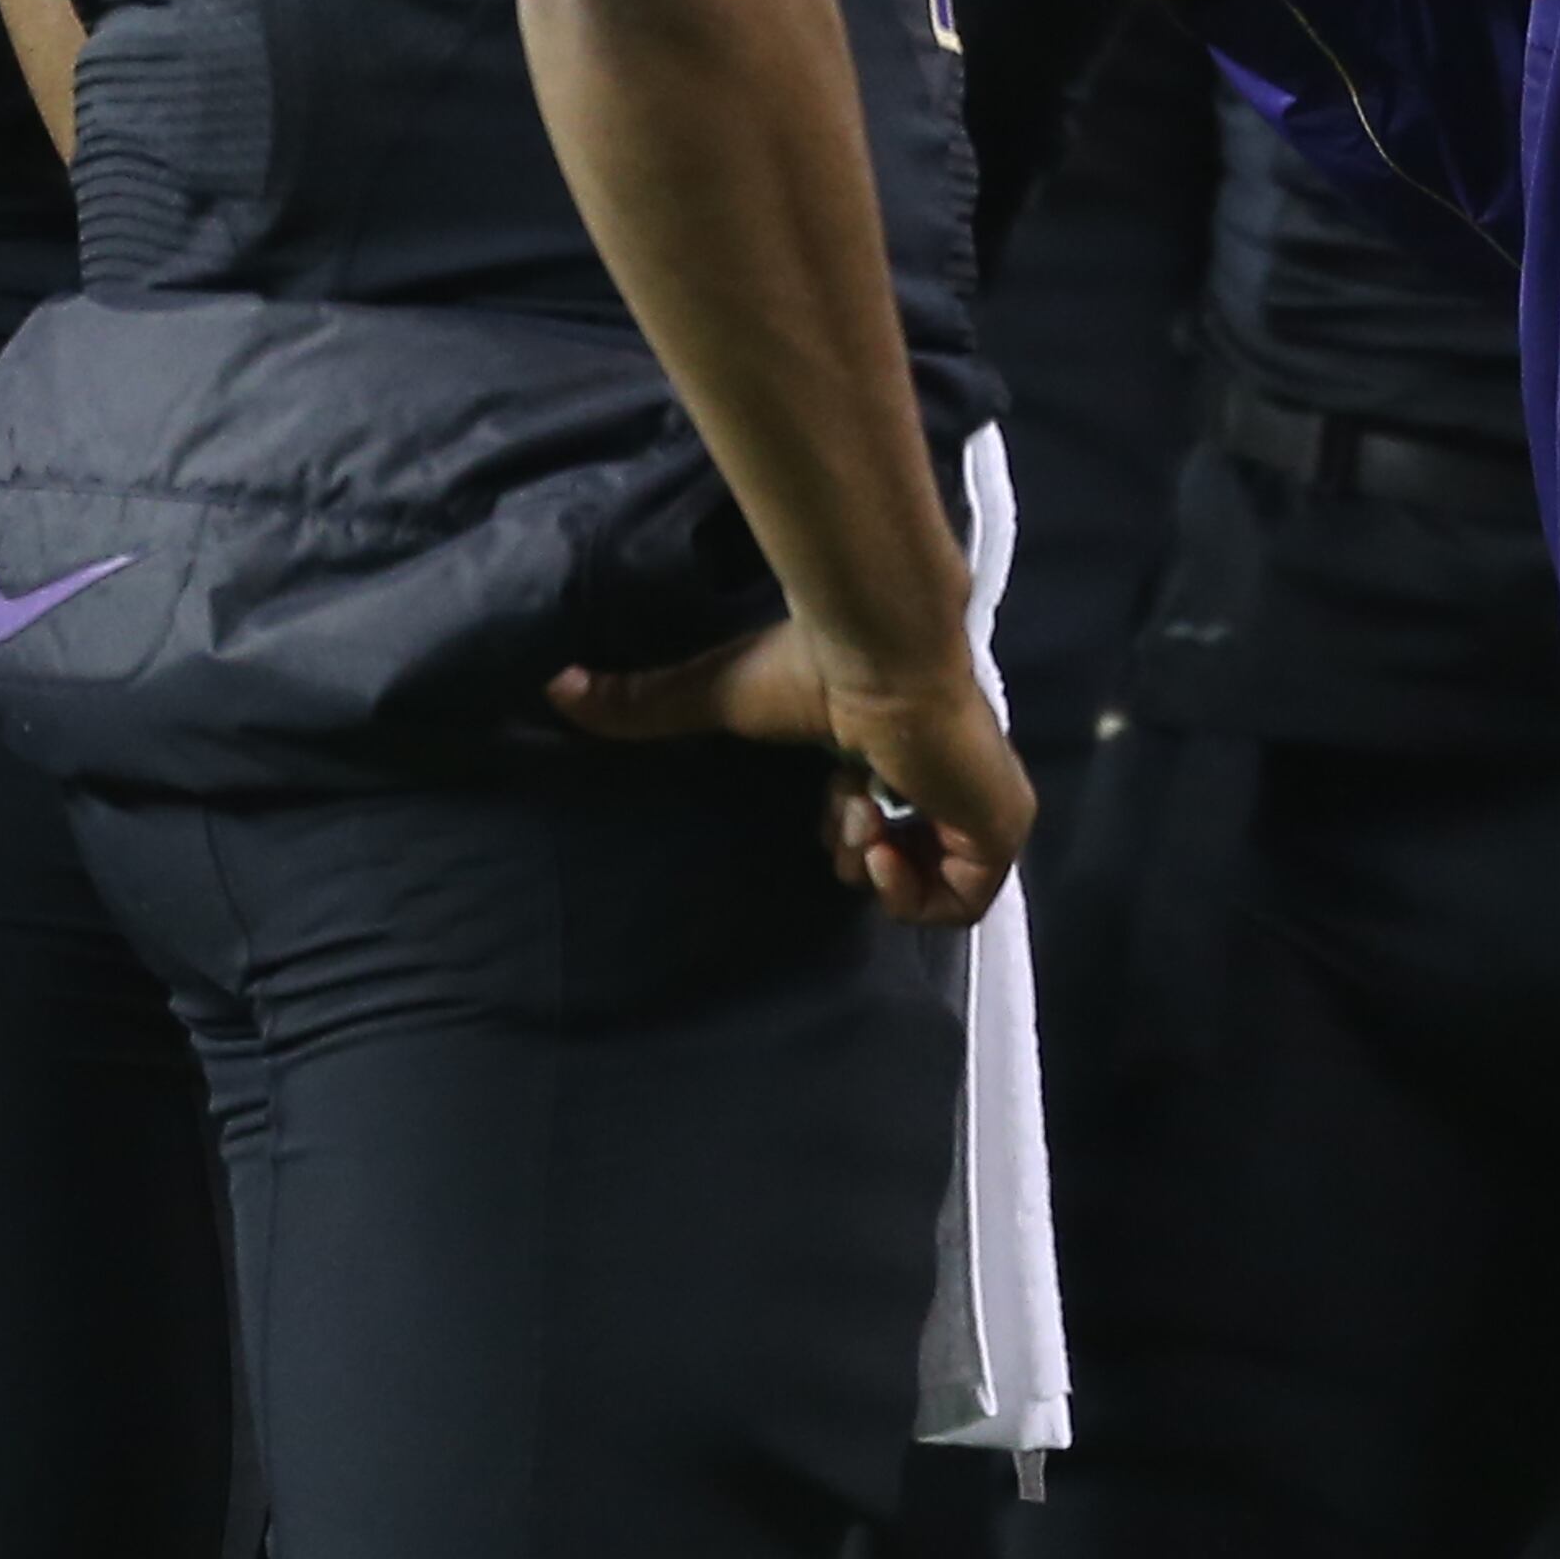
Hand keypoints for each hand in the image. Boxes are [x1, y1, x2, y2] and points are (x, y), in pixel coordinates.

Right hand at [548, 625, 1032, 924]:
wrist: (882, 656)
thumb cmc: (813, 670)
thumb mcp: (718, 695)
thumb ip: (646, 703)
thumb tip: (557, 689)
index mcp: (899, 751)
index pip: (874, 822)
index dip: (841, 831)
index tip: (827, 801)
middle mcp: (947, 779)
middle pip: (900, 860)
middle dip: (855, 853)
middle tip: (846, 817)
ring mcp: (982, 806)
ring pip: (927, 884)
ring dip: (878, 868)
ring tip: (866, 825)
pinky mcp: (1002, 830)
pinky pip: (963, 902)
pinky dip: (914, 894)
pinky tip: (886, 847)